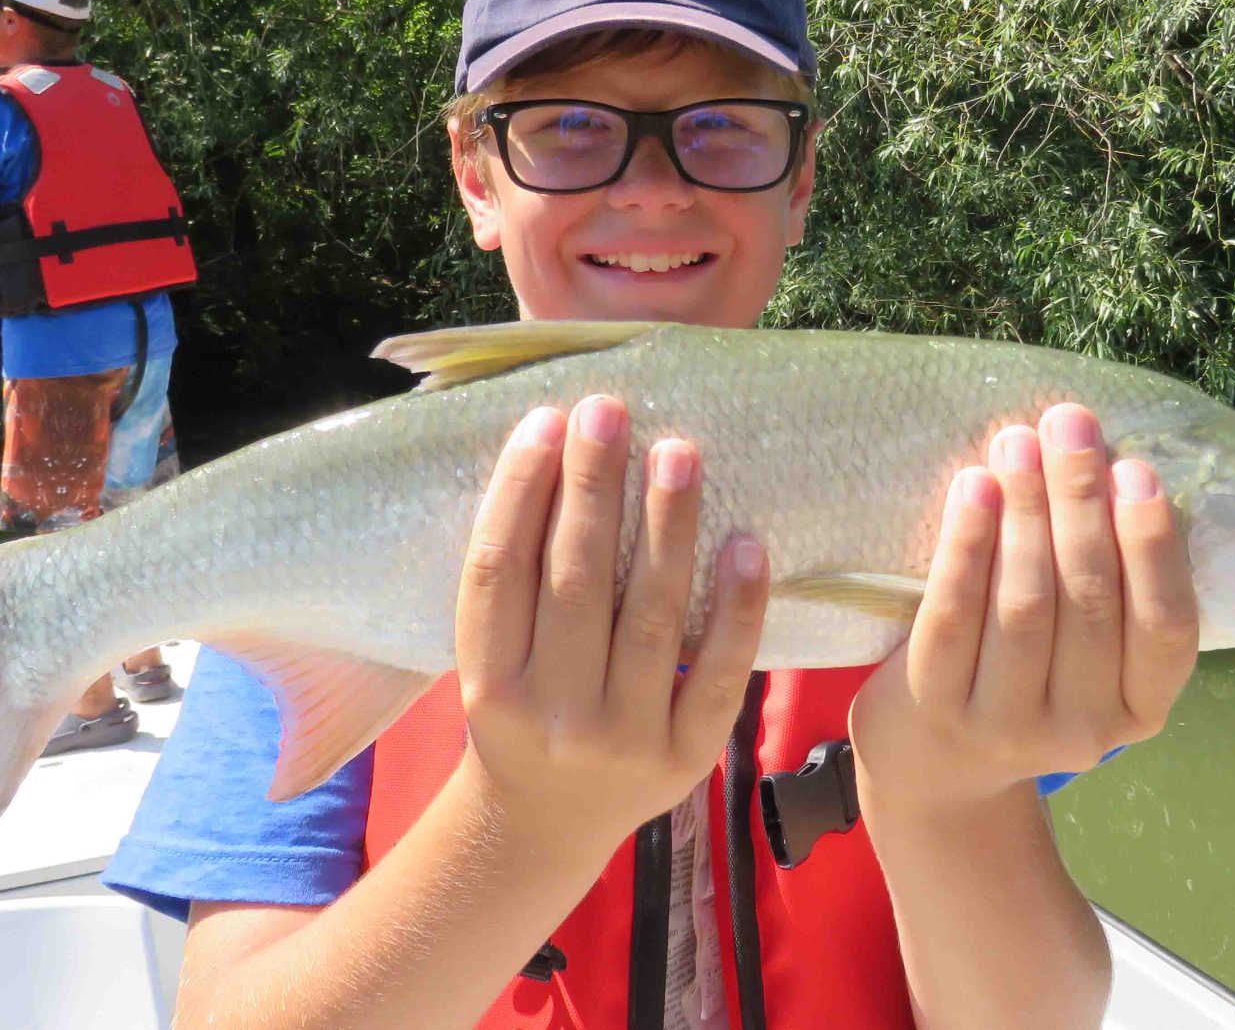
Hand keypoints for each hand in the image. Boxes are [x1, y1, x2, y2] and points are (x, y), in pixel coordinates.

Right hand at [452, 396, 768, 861]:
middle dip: (593, 487)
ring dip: (667, 524)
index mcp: (487, 684)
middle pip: (575, 582)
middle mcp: (552, 715)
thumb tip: (552, 446)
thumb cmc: (521, 709)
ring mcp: (624, 740)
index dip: (518, 490)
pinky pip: (719, 672)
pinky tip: (746, 540)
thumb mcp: (491, 659)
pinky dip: (737, 606)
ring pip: (651, 616)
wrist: (545, 825)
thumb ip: (514, 578)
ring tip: (678, 449)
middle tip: (609, 408)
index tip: (544, 418)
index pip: (497, 571)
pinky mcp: (687, 756)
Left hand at [849, 402, 1198, 820]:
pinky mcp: (938, 705)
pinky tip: (972, 488)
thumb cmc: (1028, 673)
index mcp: (1142, 709)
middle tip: (1070, 424)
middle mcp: (1083, 728)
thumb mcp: (1090, 650)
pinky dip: (966, 545)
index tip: (1136, 468)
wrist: (935, 757)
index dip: (1153, 546)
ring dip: (1025, 512)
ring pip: (1024, 605)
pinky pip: (952, 615)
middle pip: (1088, 601)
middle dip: (1080, 501)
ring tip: (1018, 442)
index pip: (1166, 627)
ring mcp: (1007, 725)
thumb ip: (1111, 579)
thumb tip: (1109, 463)